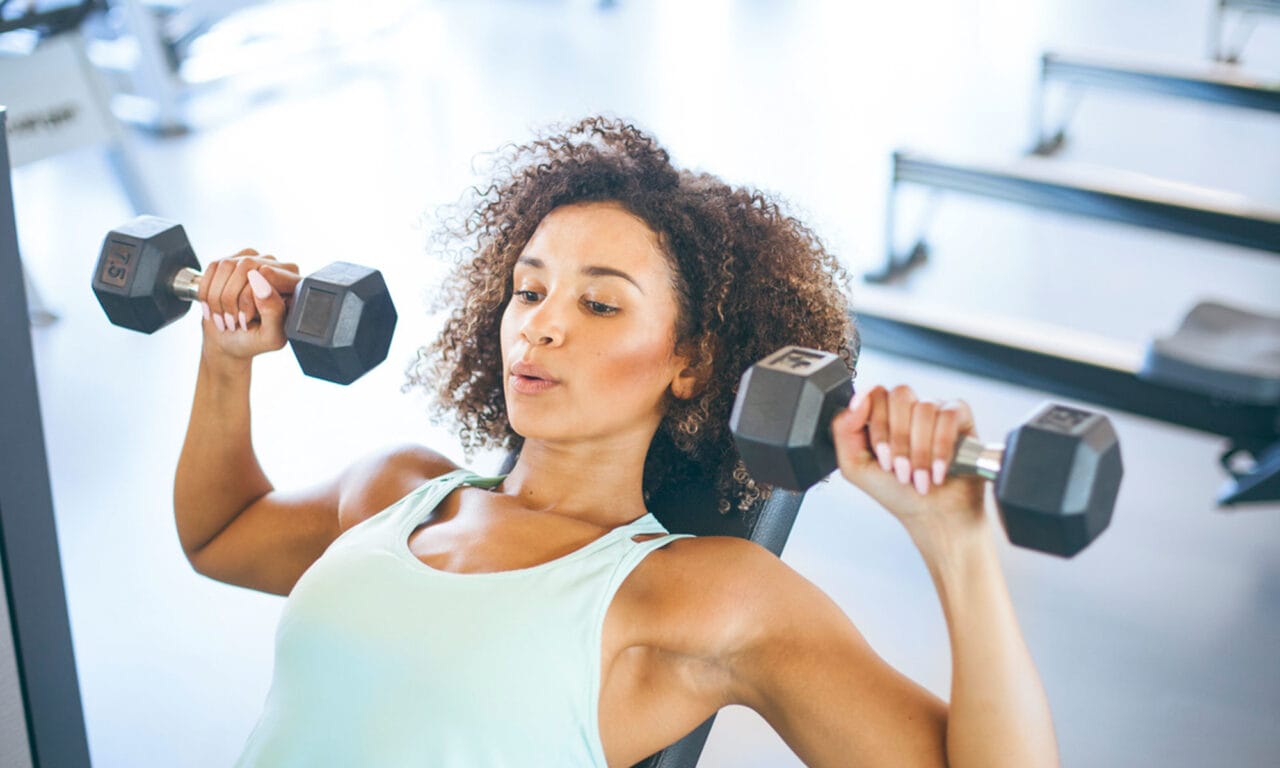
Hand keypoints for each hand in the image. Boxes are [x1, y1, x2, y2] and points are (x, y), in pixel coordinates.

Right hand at [197, 249, 300, 363]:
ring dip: (219, 297)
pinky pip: (214, 267)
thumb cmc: (254, 340)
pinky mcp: (233, 261)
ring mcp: (255, 260)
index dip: (253, 295)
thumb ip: (273, 310)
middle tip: (235, 322)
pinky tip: (214, 308)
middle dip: (233, 299)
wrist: (230, 341)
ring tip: (226, 318)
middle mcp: (278, 268)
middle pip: (247, 267)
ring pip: (227, 265)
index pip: (270, 273)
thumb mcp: (270, 336)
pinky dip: (208, 292)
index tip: (248, 318)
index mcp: (295, 285)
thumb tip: (260, 278)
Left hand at [831, 384, 986, 540]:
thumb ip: (843, 430)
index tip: (882, 457)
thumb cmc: (897, 493)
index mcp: (881, 415)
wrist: (934, 517)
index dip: (879, 426)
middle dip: (899, 439)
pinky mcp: (960, 418)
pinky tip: (938, 470)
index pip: (874, 394)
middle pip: (900, 395)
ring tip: (919, 478)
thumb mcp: (855, 467)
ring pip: (925, 408)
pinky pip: (949, 416)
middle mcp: (907, 408)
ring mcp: (934, 410)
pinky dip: (941, 447)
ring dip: (920, 451)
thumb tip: (857, 400)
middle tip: (901, 470)